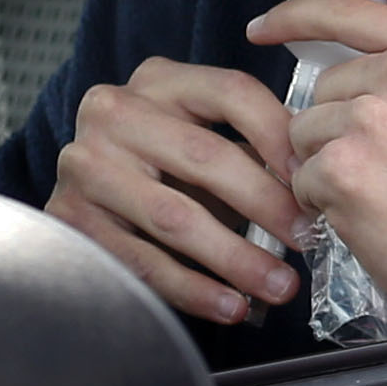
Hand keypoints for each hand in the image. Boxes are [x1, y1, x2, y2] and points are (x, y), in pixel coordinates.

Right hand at [48, 57, 307, 328]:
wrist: (90, 193)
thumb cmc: (167, 166)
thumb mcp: (207, 140)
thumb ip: (254, 148)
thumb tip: (318, 183)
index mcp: (159, 80)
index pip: (231, 93)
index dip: (279, 135)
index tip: (315, 177)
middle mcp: (114, 112)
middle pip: (205, 156)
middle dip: (266, 204)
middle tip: (307, 239)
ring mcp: (85, 164)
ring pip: (174, 216)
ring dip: (236, 258)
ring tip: (280, 285)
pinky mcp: (68, 218)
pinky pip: (141, 260)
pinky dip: (193, 289)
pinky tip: (231, 305)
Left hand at [255, 0, 386, 326]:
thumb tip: (356, 81)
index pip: (350, 11)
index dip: (298, 17)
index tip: (267, 25)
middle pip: (323, 88)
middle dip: (336, 128)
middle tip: (386, 172)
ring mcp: (370, 118)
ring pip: (305, 135)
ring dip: (326, 168)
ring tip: (382, 198)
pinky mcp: (341, 168)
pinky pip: (301, 180)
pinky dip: (322, 206)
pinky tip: (370, 220)